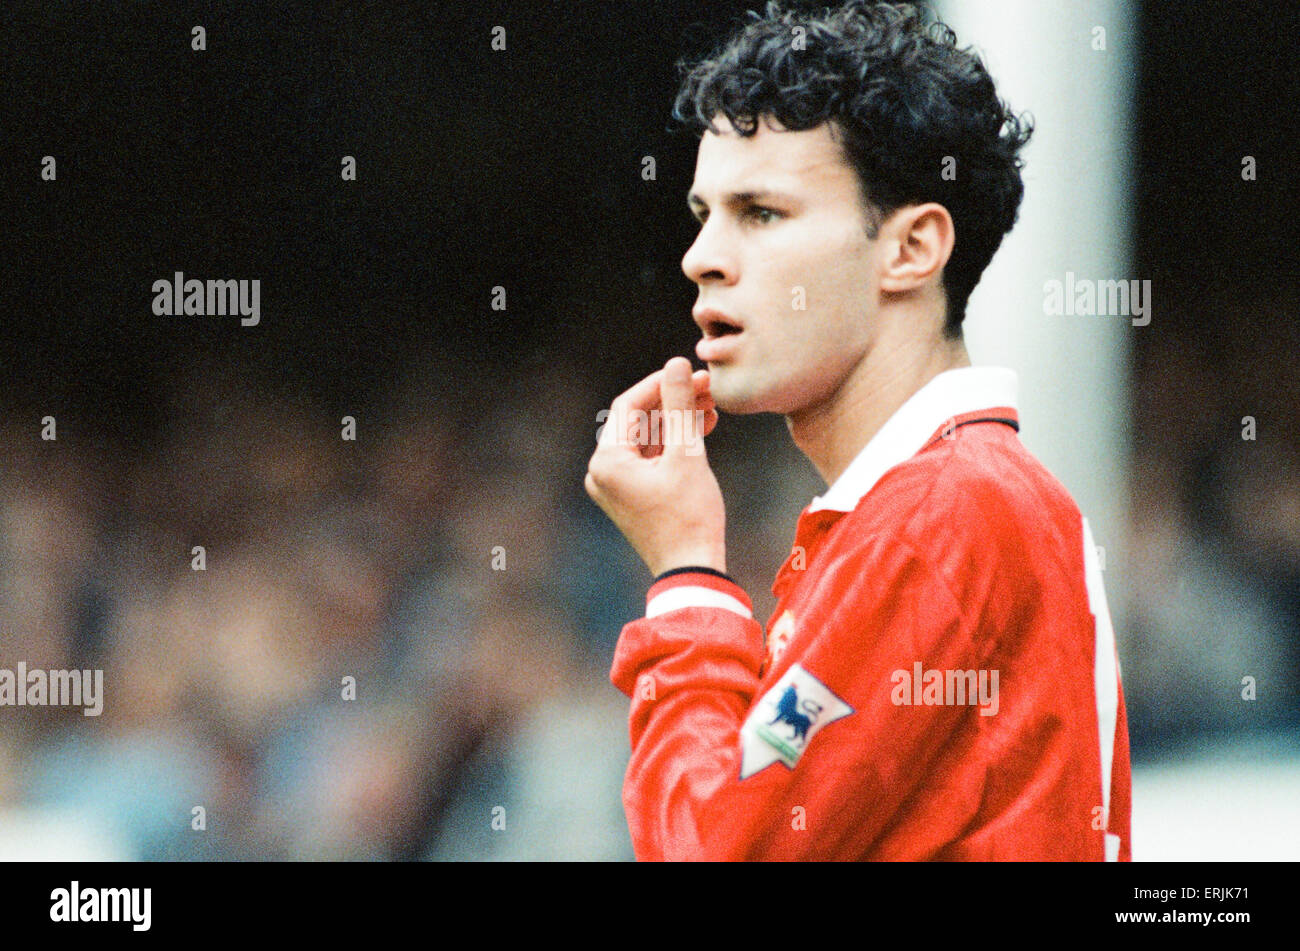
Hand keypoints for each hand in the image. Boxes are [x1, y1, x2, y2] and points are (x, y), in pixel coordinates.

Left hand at [585, 357, 725, 575]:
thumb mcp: (687, 454)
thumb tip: (677, 363)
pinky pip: (649, 459)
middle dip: (673, 402)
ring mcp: (614, 486)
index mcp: (607, 460)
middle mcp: (602, 471)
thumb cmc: (689, 516)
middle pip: (638, 420)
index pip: (629, 405)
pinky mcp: (630, 496)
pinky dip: (672, 444)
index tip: (692, 372)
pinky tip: (702, 429)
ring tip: (711, 408)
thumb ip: (680, 405)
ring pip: (646, 438)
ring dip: (677, 421)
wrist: (691, 569)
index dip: (661, 383)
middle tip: (708, 387)